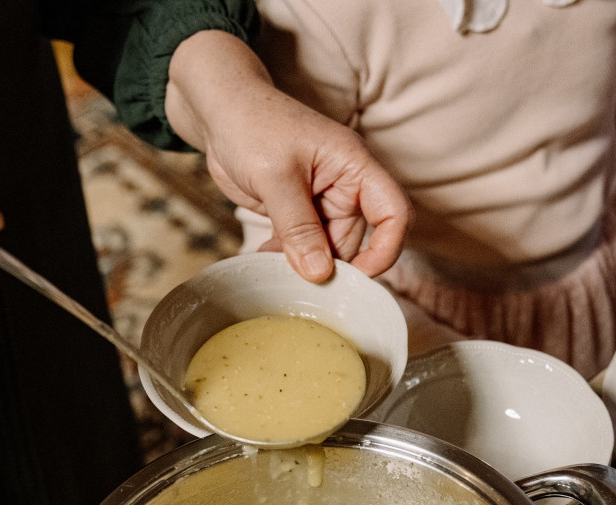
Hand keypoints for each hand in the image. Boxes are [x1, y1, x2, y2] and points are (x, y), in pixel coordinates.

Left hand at [165, 31, 410, 282]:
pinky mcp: (299, 212)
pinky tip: (264, 257)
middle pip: (356, 241)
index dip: (386, 249)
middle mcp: (345, 186)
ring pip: (327, 249)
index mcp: (354, 166)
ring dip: (304, 265)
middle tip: (296, 279)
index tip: (358, 276)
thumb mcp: (275, 177)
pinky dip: (287, 258)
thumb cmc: (252, 125)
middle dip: (330, 264)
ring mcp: (322, 201)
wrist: (221, 114)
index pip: (394, 213)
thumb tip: (320, 273)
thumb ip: (298, 227)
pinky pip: (303, 246)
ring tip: (273, 264)